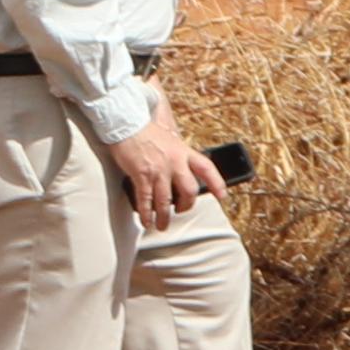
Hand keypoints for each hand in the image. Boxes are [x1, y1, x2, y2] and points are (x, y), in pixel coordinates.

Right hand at [109, 98, 225, 227]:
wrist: (127, 124)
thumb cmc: (146, 131)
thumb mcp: (170, 139)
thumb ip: (178, 154)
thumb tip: (182, 167)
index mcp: (184, 151)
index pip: (207, 168)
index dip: (217, 183)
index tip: (223, 196)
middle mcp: (175, 161)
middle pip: (189, 190)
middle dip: (186, 205)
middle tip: (180, 211)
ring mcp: (159, 169)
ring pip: (166, 200)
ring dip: (164, 217)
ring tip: (161, 226)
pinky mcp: (141, 175)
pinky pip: (146, 200)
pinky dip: (146, 214)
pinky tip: (146, 220)